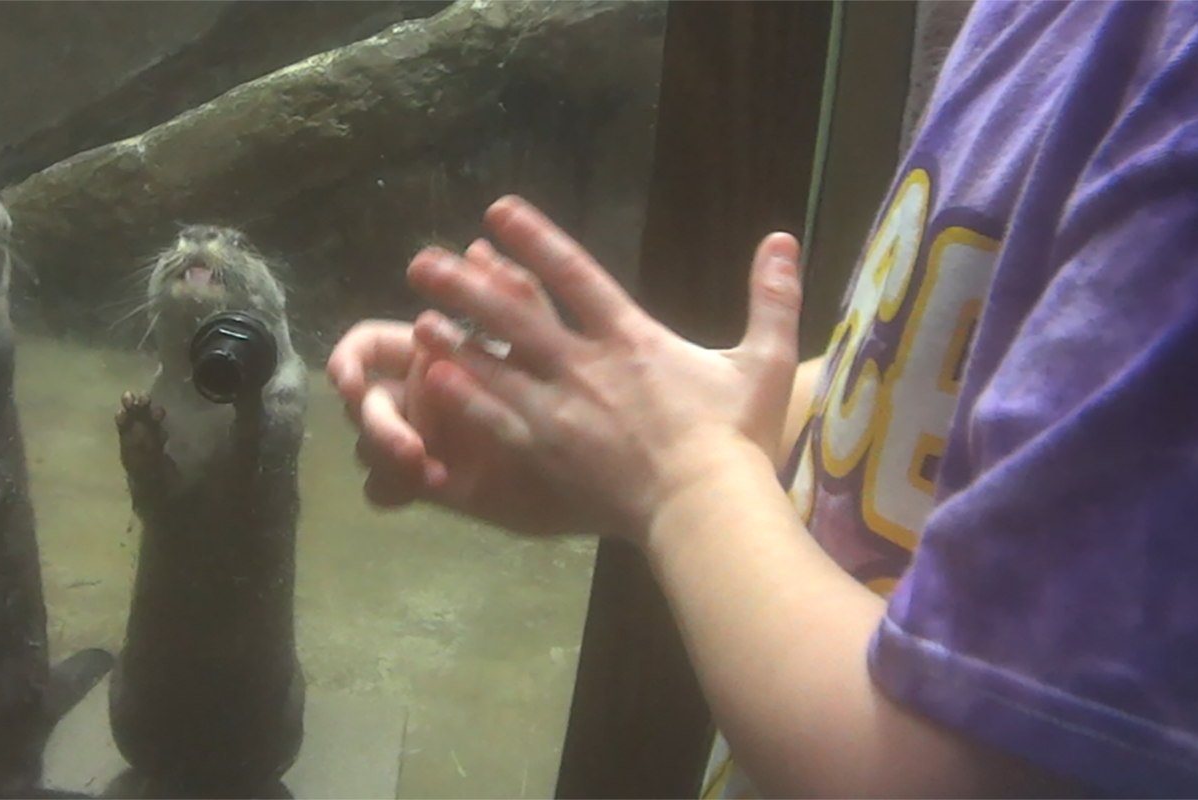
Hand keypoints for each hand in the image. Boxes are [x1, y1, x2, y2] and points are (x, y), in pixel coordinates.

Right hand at [327, 316, 589, 535]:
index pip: (365, 350)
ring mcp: (417, 441)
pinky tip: (423, 486)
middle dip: (374, 420)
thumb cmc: (568, 393)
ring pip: (367, 446)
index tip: (346, 380)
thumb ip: (512, 298)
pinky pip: (383, 488)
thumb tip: (478, 246)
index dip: (346, 361)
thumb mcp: (540, 343)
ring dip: (385, 453)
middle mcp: (413, 397)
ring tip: (421, 463)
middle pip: (362, 402)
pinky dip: (393, 487)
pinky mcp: (425, 483)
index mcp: (427, 357)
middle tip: (401, 442)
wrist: (601, 461)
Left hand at [333, 196, 804, 540]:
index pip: (574, 273)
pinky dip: (462, 399)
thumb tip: (783, 237)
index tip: (496, 209)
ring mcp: (562, 410)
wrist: (708, 510)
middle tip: (423, 261)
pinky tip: (429, 382)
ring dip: (452, 337)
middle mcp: (587, 365)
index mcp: (633, 338)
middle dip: (467, 283)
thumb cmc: (737, 440)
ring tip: (415, 315)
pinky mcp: (549, 453)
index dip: (534, 238)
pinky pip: (495, 421)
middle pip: (515, 313)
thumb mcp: (765, 362)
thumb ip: (771, 297)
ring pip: (494, 364)